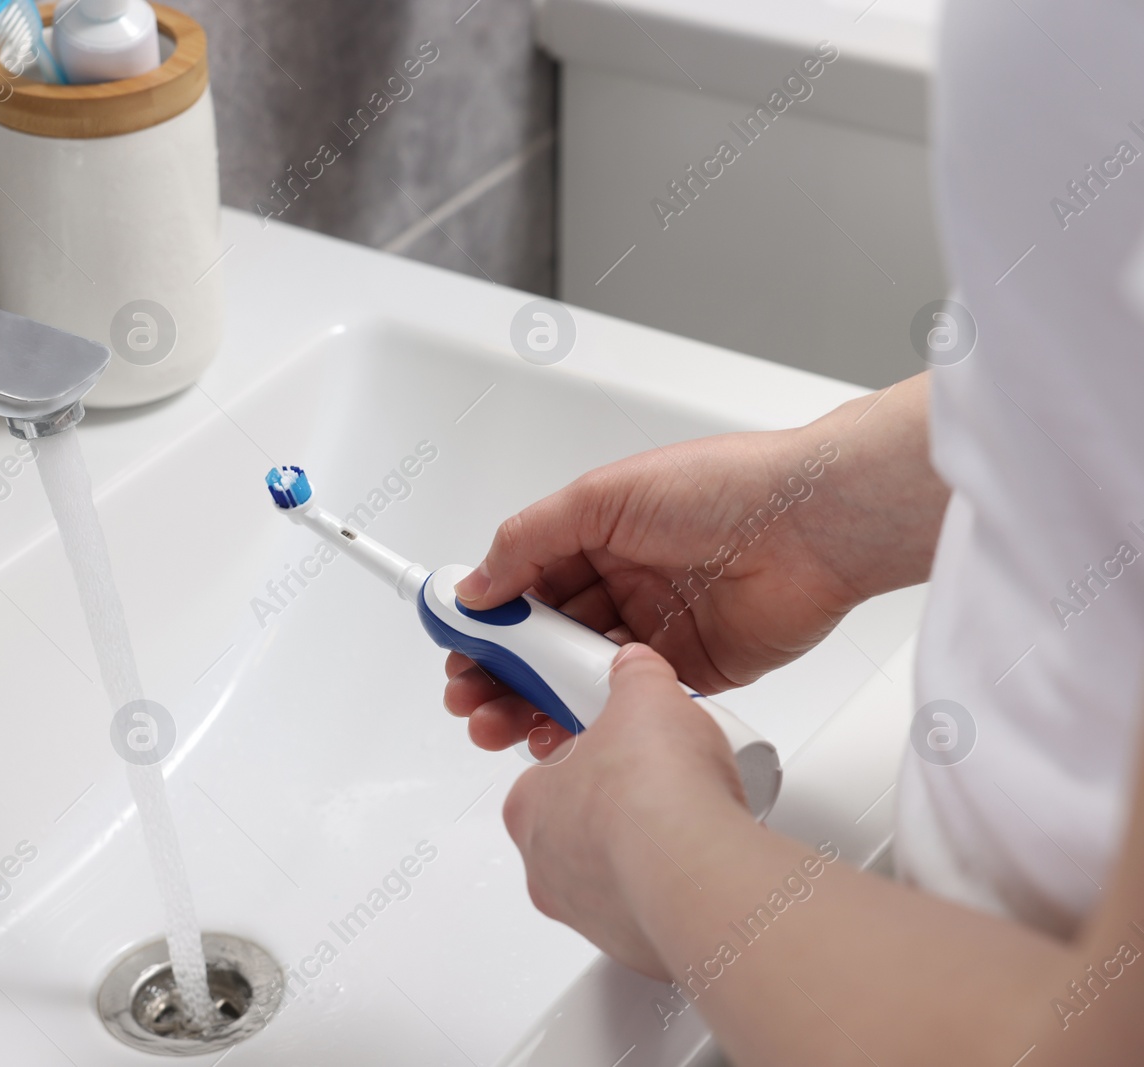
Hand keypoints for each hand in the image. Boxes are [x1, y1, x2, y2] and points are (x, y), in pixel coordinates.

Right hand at [444, 375, 945, 754]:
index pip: (524, 584)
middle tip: (469, 698)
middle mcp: (624, 582)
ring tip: (497, 723)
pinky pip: (627, 704)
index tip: (455, 646)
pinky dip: (590, 721)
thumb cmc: (724, 488)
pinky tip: (557, 732)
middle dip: (499, 671)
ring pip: (577, 676)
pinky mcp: (691, 672)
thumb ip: (529, 540)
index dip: (487, 618)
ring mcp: (655, 629)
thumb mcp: (602, 496)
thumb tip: (476, 584)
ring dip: (532, 700)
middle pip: (544, 639)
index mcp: (597, 535)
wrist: (814, 525)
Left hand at [501, 643, 752, 976]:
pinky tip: (698, 866)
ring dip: (641, 854)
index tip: (622, 747)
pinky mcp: (627, 944)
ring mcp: (583, 910)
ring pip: (608, 877)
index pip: (549, 774)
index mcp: (528, 803)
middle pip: (576, 827)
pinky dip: (668, 892)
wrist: (692, 866)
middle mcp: (544, 863)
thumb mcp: (644, 696)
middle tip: (659, 785)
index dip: (591, 755)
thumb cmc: (650, 790)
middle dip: (616, 808)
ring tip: (686, 824)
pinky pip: (644, 915)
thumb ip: (635, 676)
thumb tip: (636, 666)